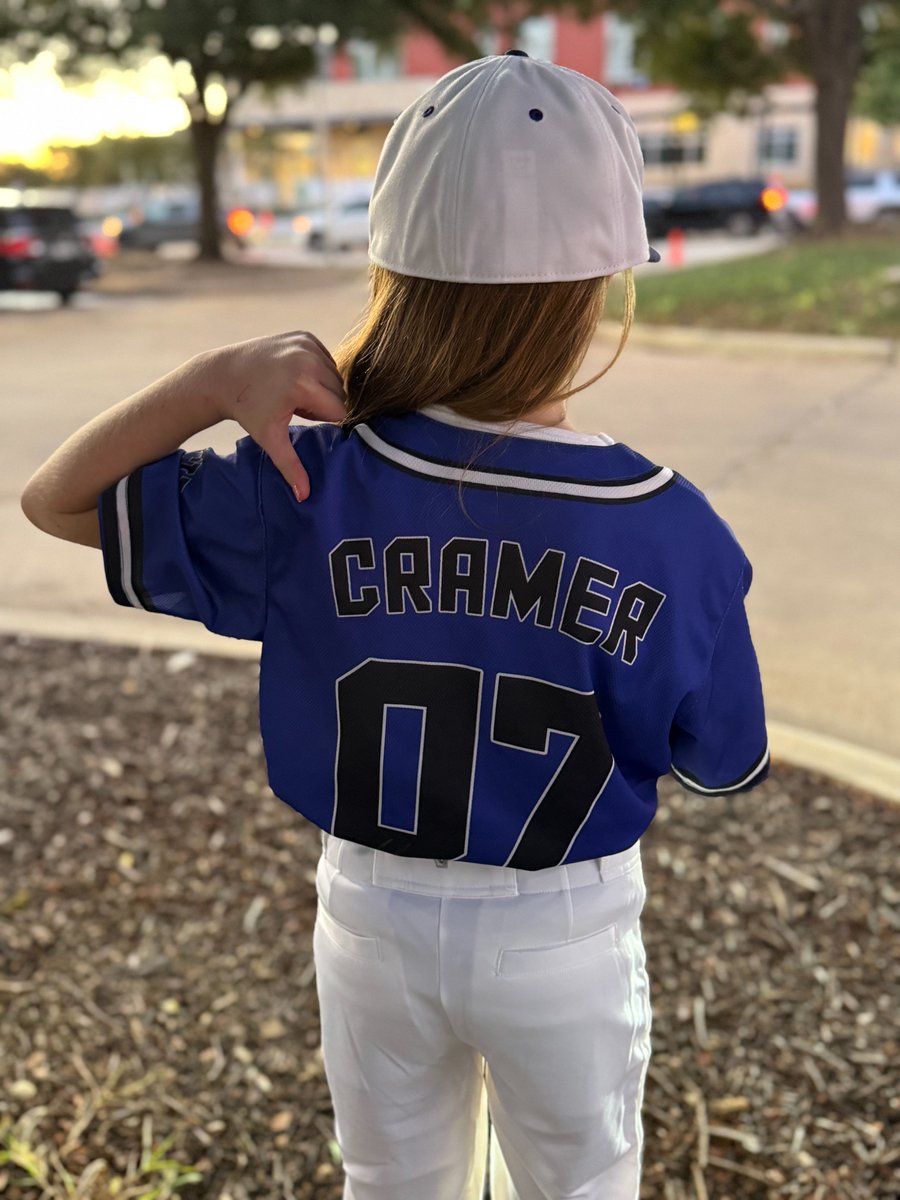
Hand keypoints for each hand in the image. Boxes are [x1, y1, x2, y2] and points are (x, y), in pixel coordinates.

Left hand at [207, 330, 347, 501]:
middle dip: (324, 403)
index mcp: (303, 385)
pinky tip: (294, 376)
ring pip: (336, 376)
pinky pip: (327, 359)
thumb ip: (291, 465)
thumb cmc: (248, 411)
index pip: (339, 411)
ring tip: (294, 392)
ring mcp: (307, 344)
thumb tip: (304, 497)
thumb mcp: (270, 439)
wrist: (224, 375)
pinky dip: (317, 370)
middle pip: (340, 393)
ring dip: (322, 387)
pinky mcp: (305, 336)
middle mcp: (308, 360)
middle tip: (295, 406)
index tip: (301, 419)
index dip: (324, 420)